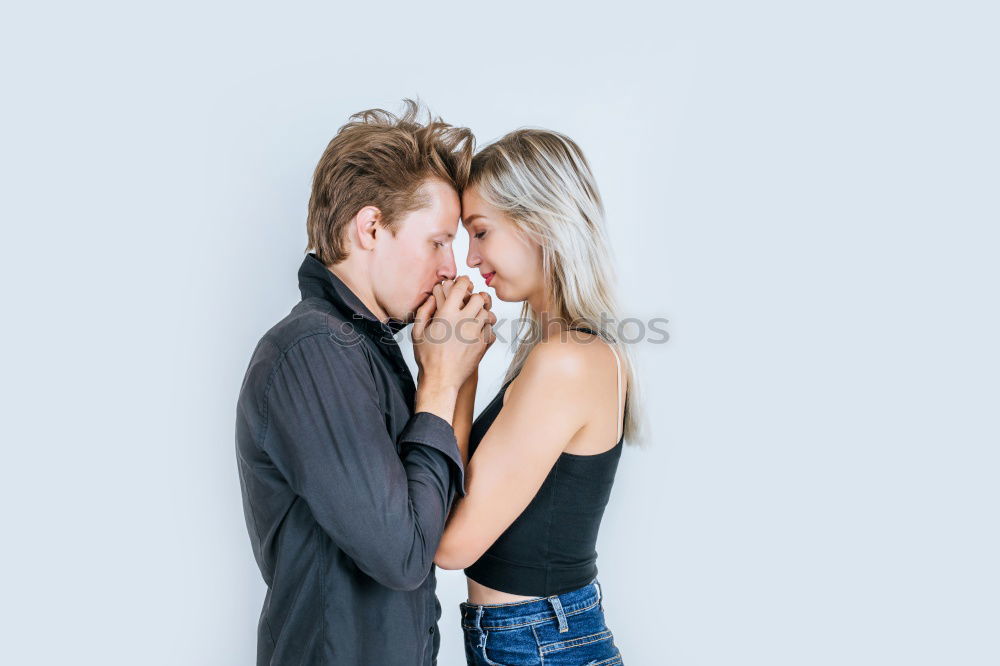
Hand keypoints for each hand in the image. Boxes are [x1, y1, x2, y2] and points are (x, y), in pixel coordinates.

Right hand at [412, 276, 496, 390]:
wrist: (441, 380)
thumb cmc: (428, 358)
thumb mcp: (417, 332)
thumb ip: (424, 311)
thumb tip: (433, 297)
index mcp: (446, 314)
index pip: (461, 287)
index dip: (464, 281)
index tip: (464, 282)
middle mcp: (464, 322)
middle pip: (480, 298)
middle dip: (475, 297)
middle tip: (470, 302)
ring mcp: (476, 333)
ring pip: (488, 313)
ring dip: (481, 313)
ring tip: (473, 318)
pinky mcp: (483, 345)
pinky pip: (491, 329)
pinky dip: (486, 328)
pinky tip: (476, 332)